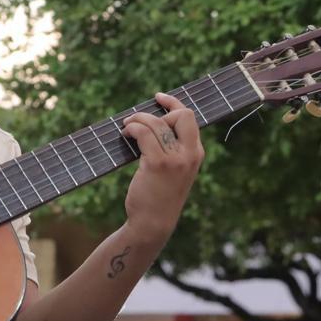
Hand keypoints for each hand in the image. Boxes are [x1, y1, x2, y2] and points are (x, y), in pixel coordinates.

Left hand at [120, 93, 204, 242]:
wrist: (153, 223)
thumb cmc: (159, 196)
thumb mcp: (174, 171)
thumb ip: (172, 149)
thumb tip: (152, 122)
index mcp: (195, 153)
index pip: (189, 117)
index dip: (173, 103)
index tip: (158, 97)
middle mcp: (189, 154)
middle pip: (180, 115)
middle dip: (157, 112)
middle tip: (138, 122)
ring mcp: (175, 159)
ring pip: (156, 123)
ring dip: (137, 120)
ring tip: (126, 127)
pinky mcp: (157, 163)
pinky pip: (143, 133)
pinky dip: (132, 128)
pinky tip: (125, 134)